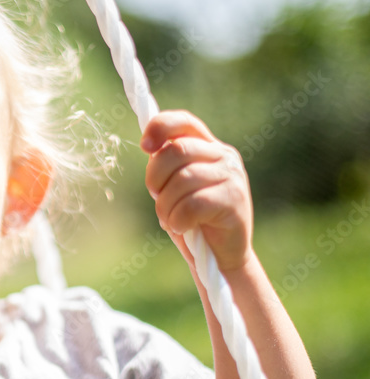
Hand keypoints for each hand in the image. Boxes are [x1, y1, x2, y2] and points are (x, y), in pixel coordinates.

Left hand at [141, 110, 254, 272]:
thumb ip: (166, 167)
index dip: (160, 127)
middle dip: (155, 177)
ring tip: (171, 220)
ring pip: (183, 179)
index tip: (144, 146)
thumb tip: (149, 147)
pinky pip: (193, 204)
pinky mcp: (234, 200)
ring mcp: (232, 176)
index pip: (184, 122)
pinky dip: (178, 219)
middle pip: (177, 150)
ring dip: (166, 205)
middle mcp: (223, 156)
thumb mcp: (174, 189)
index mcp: (207, 148)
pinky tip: (182, 228)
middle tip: (158, 198)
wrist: (220, 257)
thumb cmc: (193, 221)